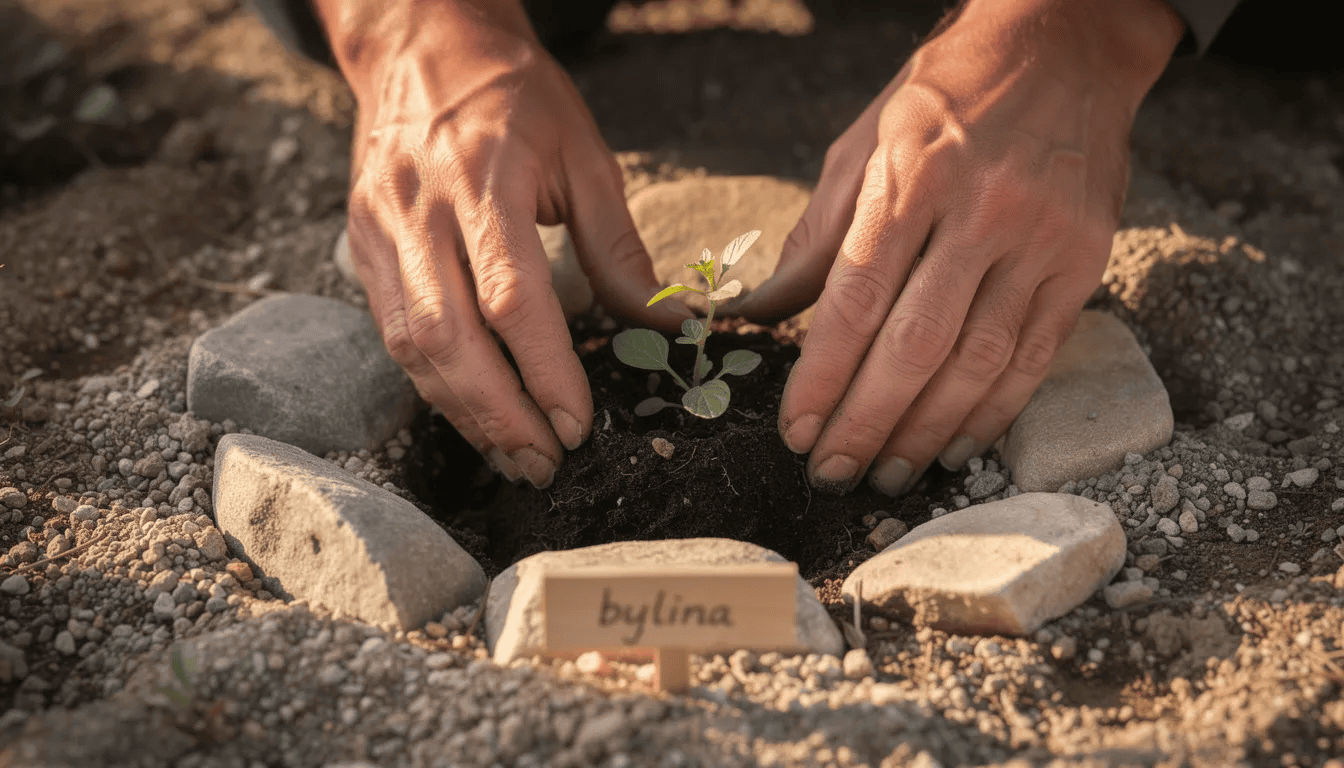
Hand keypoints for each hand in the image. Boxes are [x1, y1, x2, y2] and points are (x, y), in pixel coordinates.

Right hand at [313, 0, 689, 487]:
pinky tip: (473, 413)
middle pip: (448, 337)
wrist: (422, 44)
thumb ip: (617, 245)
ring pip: (409, 345)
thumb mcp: (585, 154)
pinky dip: (433, 383)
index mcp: (482, 180)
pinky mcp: (361, 245)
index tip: (578, 423)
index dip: (544, 371)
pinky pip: (391, 331)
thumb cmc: (514, 95)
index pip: (511, 298)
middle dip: (499, 414)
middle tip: (545, 463)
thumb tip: (663, 324)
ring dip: (462, 412)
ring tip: (513, 455)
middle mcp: (418, 210)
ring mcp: (379, 230)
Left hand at [732, 0, 1182, 494]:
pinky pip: (1035, 357)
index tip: (796, 430)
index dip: (823, 376)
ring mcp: (1041, 240)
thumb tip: (761, 312)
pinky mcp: (1085, 262)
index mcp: (913, 176)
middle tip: (831, 474)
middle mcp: (981, 212)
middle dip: (866, 423)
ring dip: (926, 433)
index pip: (858, 300)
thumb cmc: (946, 95)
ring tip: (886, 475)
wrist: (1067, 45)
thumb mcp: (863, 143)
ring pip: (978, 362)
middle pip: (916, 345)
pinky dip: (994, 413)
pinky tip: (956, 448)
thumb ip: (815, 235)